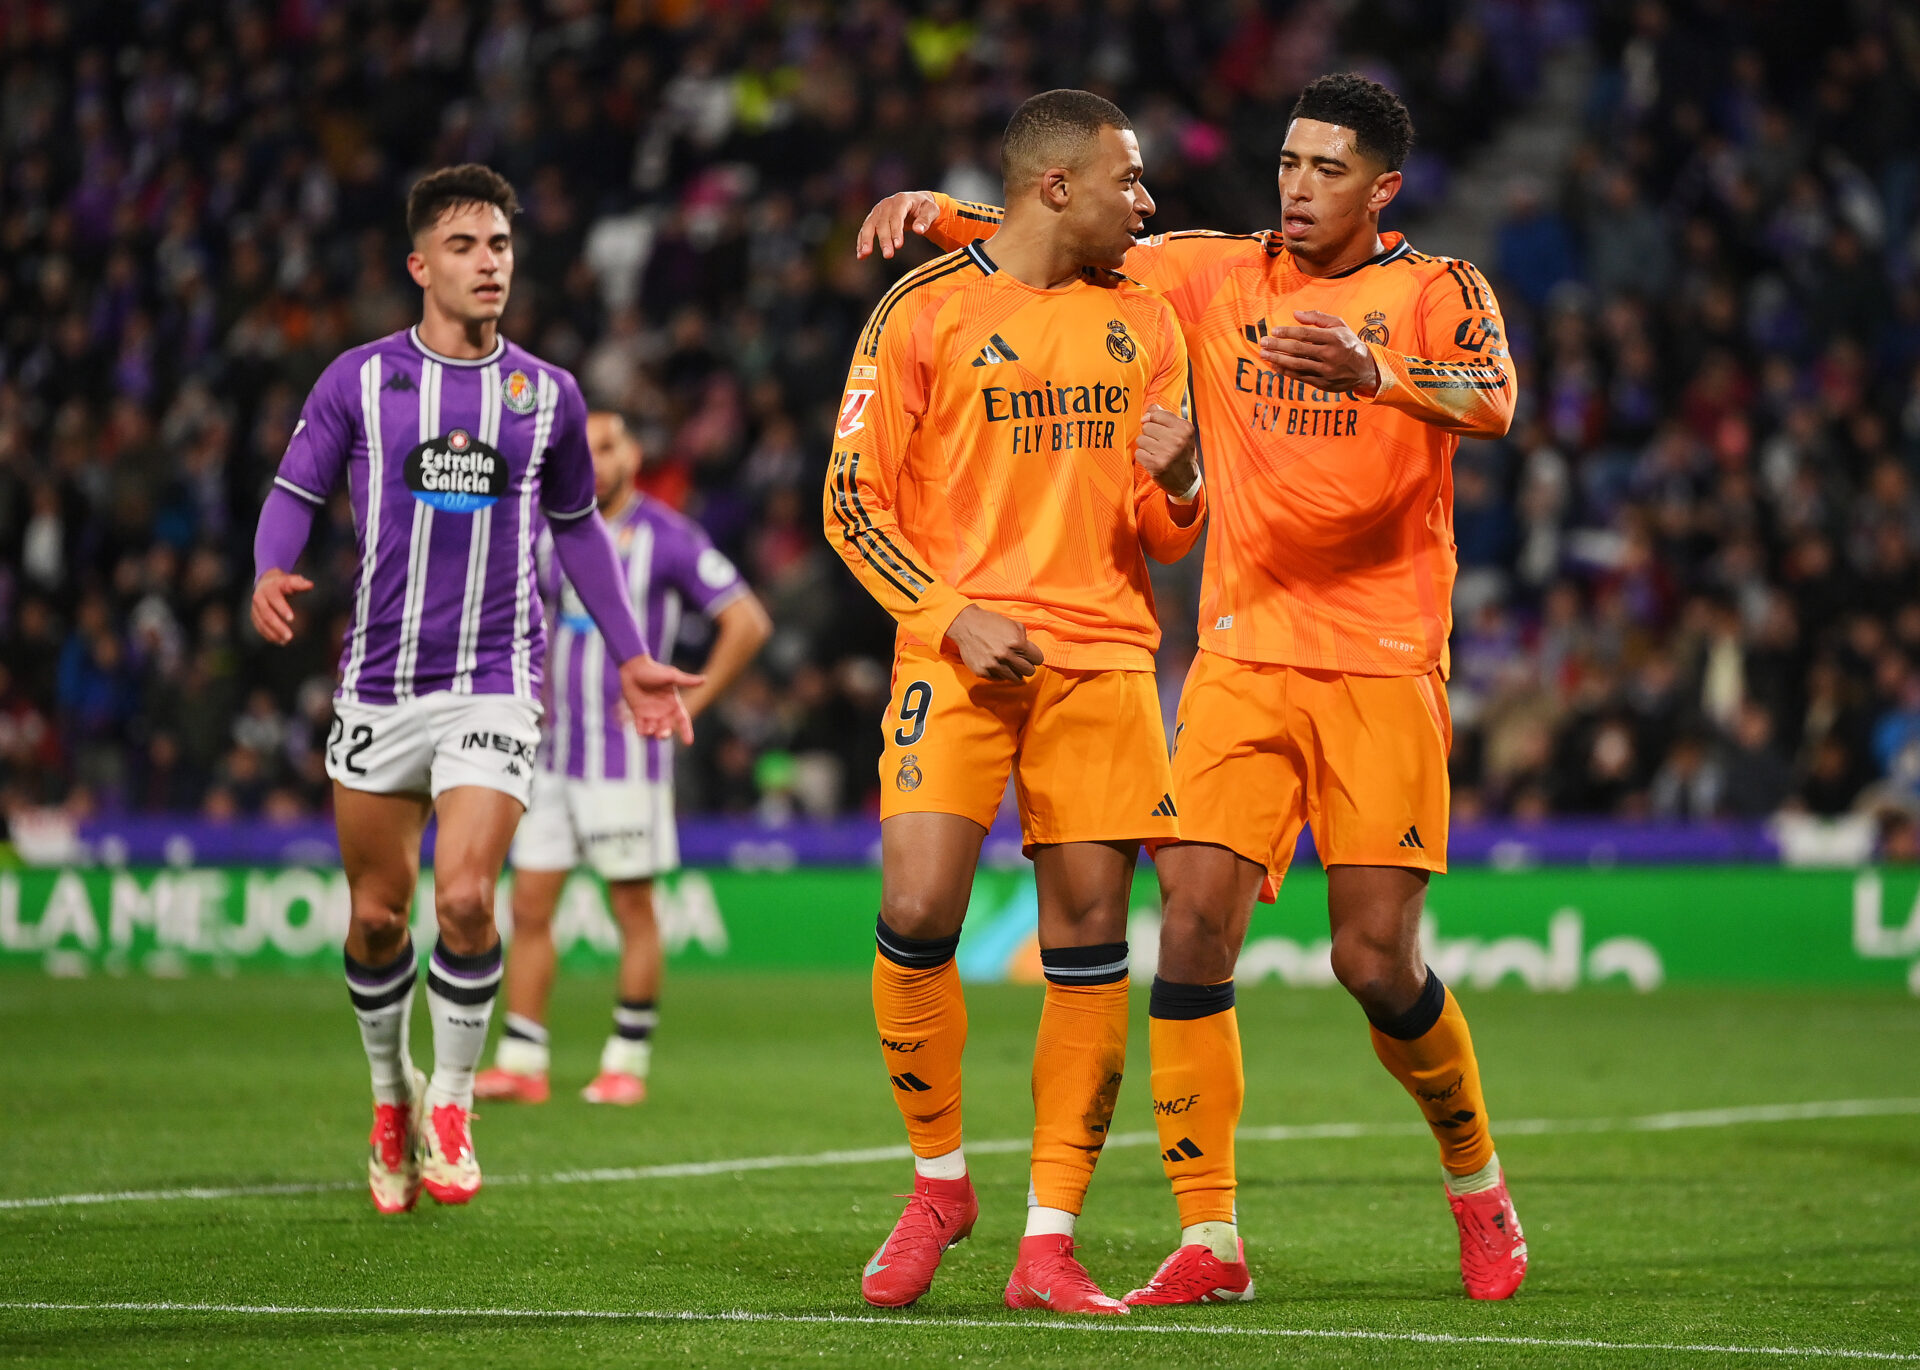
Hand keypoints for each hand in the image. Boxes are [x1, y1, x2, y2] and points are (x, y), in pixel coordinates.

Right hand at [250, 568, 312, 645]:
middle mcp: (259, 598)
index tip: (291, 619)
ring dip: (273, 633)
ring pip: (262, 623)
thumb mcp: (291, 580)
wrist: (266, 582)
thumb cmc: (283, 583)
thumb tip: (310, 585)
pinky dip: (268, 635)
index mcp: (270, 589)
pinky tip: (278, 641)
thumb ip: (300, 583)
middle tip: (290, 636)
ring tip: (285, 641)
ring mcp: (255, 608)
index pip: (275, 599)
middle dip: (278, 626)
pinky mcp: (254, 615)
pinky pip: (259, 627)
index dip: (283, 609)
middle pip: (267, 614)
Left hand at [618, 655, 705, 744]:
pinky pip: (641, 727)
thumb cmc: (654, 670)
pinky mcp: (638, 713)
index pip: (683, 720)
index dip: (686, 731)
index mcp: (673, 703)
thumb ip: (687, 681)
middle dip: (665, 733)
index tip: (689, 742)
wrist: (633, 667)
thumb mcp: (672, 676)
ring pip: (654, 730)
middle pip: (667, 728)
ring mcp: (650, 713)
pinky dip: (641, 731)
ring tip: (649, 730)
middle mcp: (663, 710)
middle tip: (662, 734)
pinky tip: (641, 731)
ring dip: (652, 733)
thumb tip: (705, 679)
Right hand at [855, 191, 940, 260]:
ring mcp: (878, 211)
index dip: (896, 231)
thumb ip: (926, 220)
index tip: (898, 245)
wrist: (916, 202)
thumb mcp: (931, 211)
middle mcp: (887, 204)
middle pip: (882, 222)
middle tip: (888, 255)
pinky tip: (861, 255)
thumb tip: (919, 230)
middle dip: (884, 240)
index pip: (897, 216)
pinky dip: (861, 242)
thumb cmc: (925, 208)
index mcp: (901, 200)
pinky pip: (865, 230)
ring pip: (869, 225)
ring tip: (865, 254)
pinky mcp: (873, 218)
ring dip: (866, 240)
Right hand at [946, 605, 1043, 681]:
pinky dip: (1000, 673)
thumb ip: (1025, 639)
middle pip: (1029, 671)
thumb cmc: (991, 623)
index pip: (1038, 659)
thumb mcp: (1013, 625)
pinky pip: (999, 679)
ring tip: (1009, 664)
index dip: (1035, 657)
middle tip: (1021, 662)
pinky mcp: (983, 672)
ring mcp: (994, 666)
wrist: (966, 625)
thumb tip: (1031, 652)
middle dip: (1027, 666)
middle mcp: (1006, 656)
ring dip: (1014, 671)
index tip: (1031, 657)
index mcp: (1017, 643)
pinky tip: (996, 664)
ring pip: (1015, 678)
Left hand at [1134, 403, 1198, 496]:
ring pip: (1141, 439)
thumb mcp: (1180, 432)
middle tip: (1161, 445)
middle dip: (1150, 435)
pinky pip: (1138, 453)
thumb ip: (1165, 416)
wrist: (1186, 480)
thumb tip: (1148, 410)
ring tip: (1157, 453)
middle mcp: (1177, 439)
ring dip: (1146, 446)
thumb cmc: (1181, 453)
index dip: (1154, 421)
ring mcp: (1167, 452)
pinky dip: (1143, 457)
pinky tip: (1153, 460)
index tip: (1161, 431)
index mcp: (1185, 428)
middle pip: (1147, 426)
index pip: (1157, 414)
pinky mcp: (1156, 464)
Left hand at [1258, 309, 1380, 394]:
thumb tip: (1295, 314)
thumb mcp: (1338, 325)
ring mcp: (1327, 371)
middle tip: (1263, 342)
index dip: (1288, 332)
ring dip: (1277, 359)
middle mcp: (1331, 355)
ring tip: (1264, 354)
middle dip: (1278, 345)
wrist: (1365, 369)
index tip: (1274, 331)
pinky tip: (1274, 365)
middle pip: (1299, 349)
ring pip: (1297, 365)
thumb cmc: (1348, 343)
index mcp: (1335, 338)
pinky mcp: (1323, 384)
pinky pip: (1300, 377)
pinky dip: (1285, 371)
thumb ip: (1317, 318)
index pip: (1306, 334)